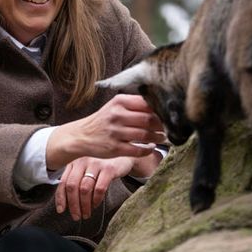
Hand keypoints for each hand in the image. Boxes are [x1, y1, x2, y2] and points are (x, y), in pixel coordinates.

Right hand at [46, 94, 165, 169]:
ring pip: (145, 135)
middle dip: (162, 125)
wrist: (81, 136)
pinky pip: (138, 150)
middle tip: (170, 127)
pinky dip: (148, 149)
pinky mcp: (114, 148)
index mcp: (120, 102)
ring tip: (163, 137)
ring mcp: (115, 132)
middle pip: (149, 119)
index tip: (168, 114)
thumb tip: (160, 106)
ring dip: (158, 137)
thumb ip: (135, 105)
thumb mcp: (116, 106)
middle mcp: (117, 115)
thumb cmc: (104, 120)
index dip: (161, 110)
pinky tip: (152, 147)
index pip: (147, 104)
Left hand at [55, 157, 134, 219]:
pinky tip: (96, 204)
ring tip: (86, 213)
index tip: (61, 210)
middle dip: (73, 205)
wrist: (123, 157)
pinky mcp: (108, 169)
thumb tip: (65, 203)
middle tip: (76, 216)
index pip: (63, 182)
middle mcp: (82, 161)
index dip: (61, 198)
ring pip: (85, 189)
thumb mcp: (86, 171)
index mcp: (74, 162)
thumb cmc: (102, 167)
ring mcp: (96, 164)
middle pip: (72, 186)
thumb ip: (75, 181)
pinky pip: (99, 189)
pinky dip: (96, 200)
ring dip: (84, 205)